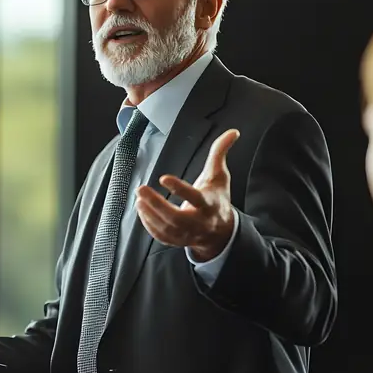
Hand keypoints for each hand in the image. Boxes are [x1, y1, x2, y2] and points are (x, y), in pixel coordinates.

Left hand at [135, 128, 239, 260]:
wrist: (221, 230)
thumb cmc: (217, 198)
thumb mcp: (220, 175)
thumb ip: (220, 153)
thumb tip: (233, 132)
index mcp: (209, 204)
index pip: (194, 197)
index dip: (179, 189)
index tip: (163, 178)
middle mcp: (199, 222)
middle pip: (176, 218)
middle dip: (157, 205)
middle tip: (141, 190)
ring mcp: (188, 234)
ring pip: (167, 229)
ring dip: (150, 215)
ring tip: (139, 198)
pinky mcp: (179, 241)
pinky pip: (162, 237)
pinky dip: (149, 226)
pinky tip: (141, 210)